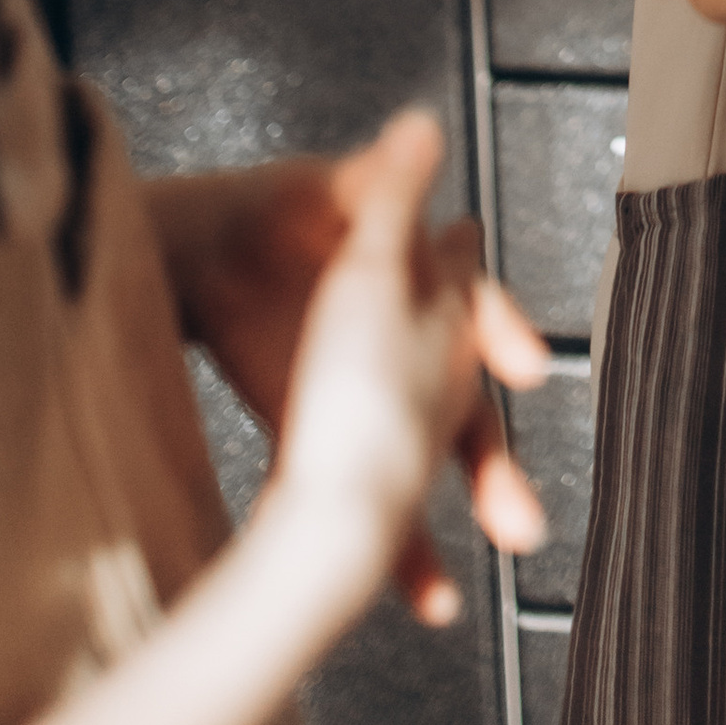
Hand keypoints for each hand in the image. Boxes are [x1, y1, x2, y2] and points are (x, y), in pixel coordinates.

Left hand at [154, 129, 547, 621]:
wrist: (199, 256)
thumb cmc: (272, 216)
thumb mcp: (326, 195)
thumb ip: (379, 178)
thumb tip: (420, 124)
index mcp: (419, 286)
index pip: (474, 311)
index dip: (502, 335)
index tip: (526, 367)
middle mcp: (408, 349)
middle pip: (459, 415)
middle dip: (488, 472)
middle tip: (519, 525)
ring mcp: (368, 402)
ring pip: (414, 472)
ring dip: (430, 534)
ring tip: (438, 596)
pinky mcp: (319, 441)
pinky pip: (352, 502)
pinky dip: (375, 553)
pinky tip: (395, 600)